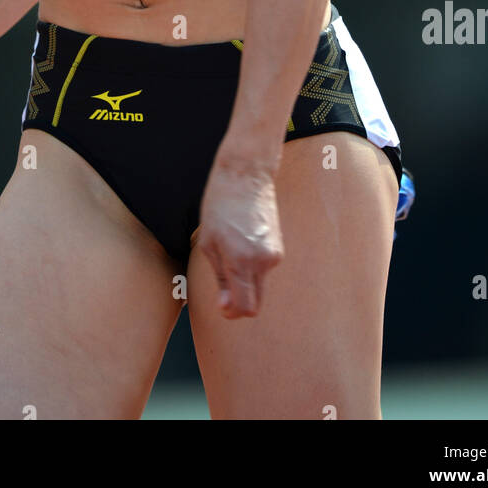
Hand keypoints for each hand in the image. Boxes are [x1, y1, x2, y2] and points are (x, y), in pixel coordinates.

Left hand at [195, 153, 283, 317]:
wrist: (246, 175)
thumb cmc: (220, 205)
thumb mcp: (208, 243)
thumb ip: (220, 278)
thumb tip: (225, 308)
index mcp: (240, 261)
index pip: (245, 308)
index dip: (232, 312)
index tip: (221, 304)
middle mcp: (262, 261)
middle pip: (256, 303)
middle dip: (239, 301)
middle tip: (223, 285)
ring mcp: (274, 255)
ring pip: (259, 286)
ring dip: (245, 280)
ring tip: (230, 250)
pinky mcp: (279, 248)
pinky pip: (264, 270)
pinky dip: (252, 266)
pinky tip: (242, 243)